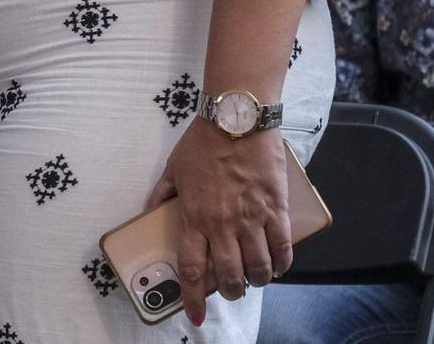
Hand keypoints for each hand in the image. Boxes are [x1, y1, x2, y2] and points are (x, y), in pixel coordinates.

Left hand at [148, 121, 294, 325]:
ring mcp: (252, 219)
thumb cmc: (203, 142)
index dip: (192, 298)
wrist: (237, 118)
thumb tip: (149, 214)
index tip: (194, 315)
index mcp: (194, 216)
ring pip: (259, 269)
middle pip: (229, 276)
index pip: (191, 269)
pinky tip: (278, 268)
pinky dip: (281, 265)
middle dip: (230, 292)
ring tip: (254, 279)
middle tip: (231, 290)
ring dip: (256, 281)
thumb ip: (161, 196)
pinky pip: (283, 249)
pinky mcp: (277, 210)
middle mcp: (223, 224)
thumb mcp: (173, 169)